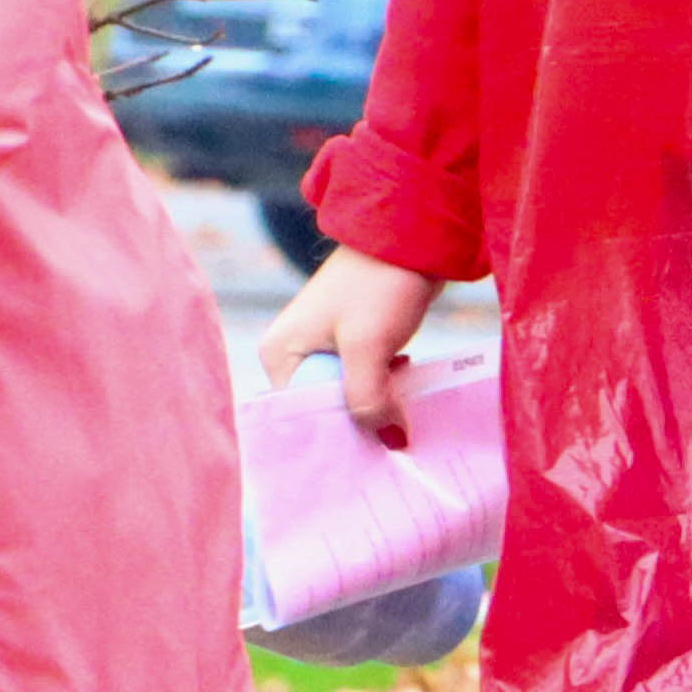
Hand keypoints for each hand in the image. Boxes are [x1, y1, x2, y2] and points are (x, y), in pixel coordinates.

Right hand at [265, 248, 449, 445]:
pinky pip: (363, 377)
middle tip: (391, 439)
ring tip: (401, 414)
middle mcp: (293, 352)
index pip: (299, 415)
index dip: (334, 436)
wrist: (410, 235)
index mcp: (280, 354)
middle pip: (323, 406)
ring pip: (347, 393)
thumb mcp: (369, 348)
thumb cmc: (379, 284)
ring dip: (375, 403)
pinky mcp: (351, 338)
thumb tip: (391, 442)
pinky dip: (384, 385)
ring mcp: (322, 344)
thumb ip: (369, 400)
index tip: (367, 455)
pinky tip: (403, 387)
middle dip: (357, 421)